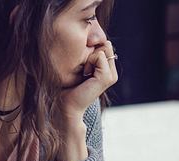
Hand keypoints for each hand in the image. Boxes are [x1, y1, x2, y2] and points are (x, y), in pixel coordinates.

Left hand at [53, 41, 117, 160]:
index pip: (105, 44)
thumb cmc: (68, 85)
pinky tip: (85, 74)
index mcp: (107, 69)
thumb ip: (89, 52)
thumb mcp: (80, 64)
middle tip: (83, 69)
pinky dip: (89, 62)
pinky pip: (99, 56)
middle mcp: (112, 72)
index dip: (91, 49)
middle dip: (91, 52)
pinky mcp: (107, 78)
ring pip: (103, 49)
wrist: (66, 104)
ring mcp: (112, 75)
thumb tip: (93, 38)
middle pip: (105, 45)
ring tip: (84, 72)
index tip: (82, 65)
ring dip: (89, 57)